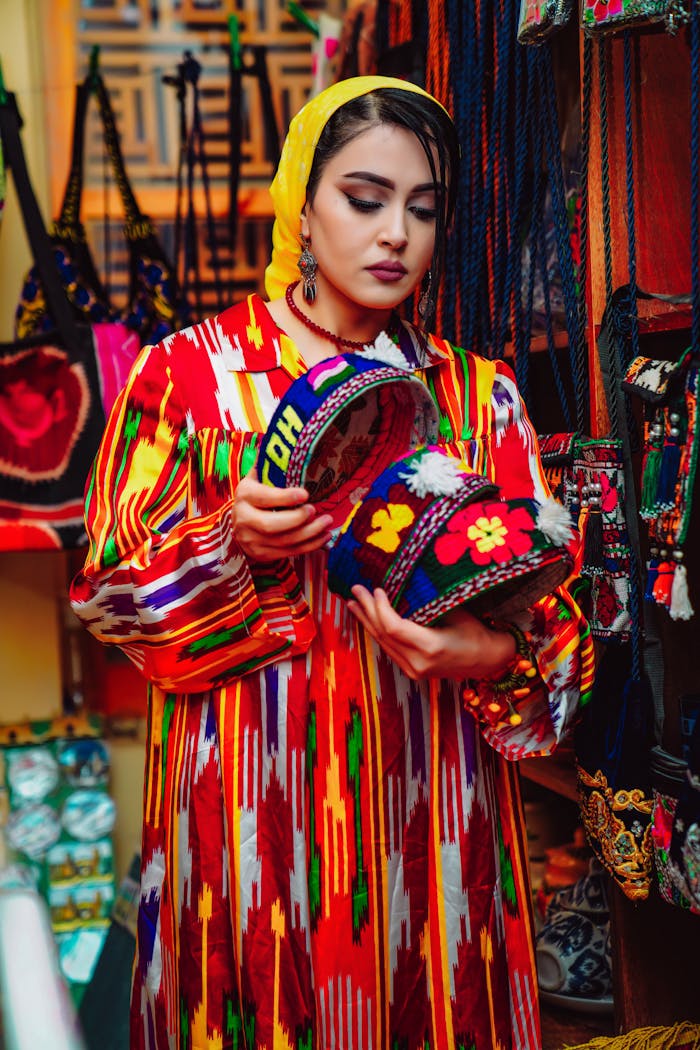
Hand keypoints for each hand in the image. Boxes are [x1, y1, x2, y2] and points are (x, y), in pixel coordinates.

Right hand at [231, 471, 332, 561]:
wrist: (240, 524)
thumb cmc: (257, 495)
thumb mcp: (258, 477)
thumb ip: (269, 463)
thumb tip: (285, 441)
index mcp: (244, 495)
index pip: (263, 498)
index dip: (284, 497)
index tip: (305, 493)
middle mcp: (243, 519)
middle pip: (271, 525)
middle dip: (298, 520)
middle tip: (316, 510)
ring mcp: (251, 540)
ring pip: (283, 542)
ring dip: (309, 533)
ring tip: (327, 522)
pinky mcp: (262, 554)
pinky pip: (288, 553)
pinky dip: (309, 546)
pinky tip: (324, 536)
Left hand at [346, 587, 515, 681]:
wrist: (488, 661)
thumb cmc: (476, 632)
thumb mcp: (455, 611)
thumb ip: (428, 602)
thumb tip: (405, 580)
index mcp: (430, 647)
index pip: (393, 627)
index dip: (380, 607)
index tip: (377, 589)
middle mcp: (418, 663)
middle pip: (383, 634)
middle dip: (368, 610)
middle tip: (355, 590)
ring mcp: (413, 670)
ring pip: (382, 643)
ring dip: (367, 622)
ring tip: (353, 604)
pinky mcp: (412, 671)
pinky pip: (389, 649)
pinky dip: (378, 632)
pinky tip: (368, 620)